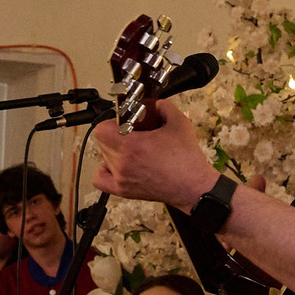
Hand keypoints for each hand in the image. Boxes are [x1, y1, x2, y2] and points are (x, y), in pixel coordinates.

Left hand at [90, 100, 218, 209]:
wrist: (193, 187)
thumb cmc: (187, 160)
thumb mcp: (179, 123)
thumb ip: (163, 106)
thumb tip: (154, 104)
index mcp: (132, 146)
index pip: (102, 129)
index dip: (113, 122)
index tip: (125, 123)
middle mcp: (123, 163)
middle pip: (102, 142)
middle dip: (115, 134)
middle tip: (132, 134)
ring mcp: (121, 179)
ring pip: (104, 157)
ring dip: (114, 150)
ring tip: (132, 149)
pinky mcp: (124, 191)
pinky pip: (101, 179)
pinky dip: (105, 170)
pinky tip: (118, 165)